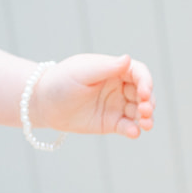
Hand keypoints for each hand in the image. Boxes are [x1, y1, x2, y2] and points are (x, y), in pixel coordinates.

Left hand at [31, 54, 154, 138]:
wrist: (42, 103)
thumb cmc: (60, 81)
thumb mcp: (82, 72)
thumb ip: (106, 67)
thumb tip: (128, 59)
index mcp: (115, 70)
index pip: (139, 73)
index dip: (146, 82)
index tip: (144, 92)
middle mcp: (120, 88)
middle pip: (144, 94)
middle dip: (149, 102)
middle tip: (145, 110)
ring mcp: (117, 106)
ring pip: (140, 112)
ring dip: (147, 118)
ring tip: (146, 124)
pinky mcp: (112, 123)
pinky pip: (129, 127)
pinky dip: (134, 130)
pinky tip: (134, 133)